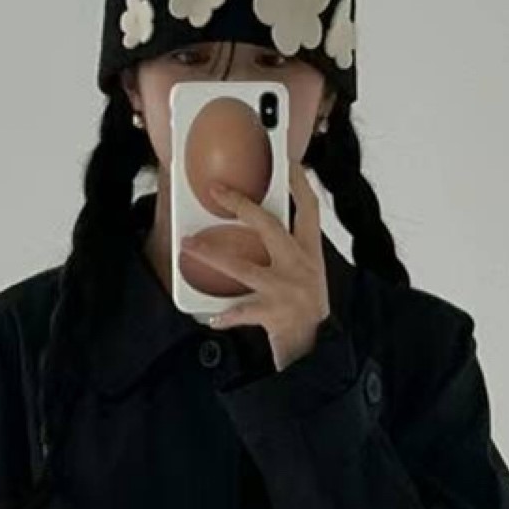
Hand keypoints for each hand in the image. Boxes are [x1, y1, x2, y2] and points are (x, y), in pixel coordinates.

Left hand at [188, 162, 330, 373]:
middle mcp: (300, 266)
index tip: (287, 161)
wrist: (318, 347)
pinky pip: (242, 312)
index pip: (309, 208)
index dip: (299, 182)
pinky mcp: (274, 314)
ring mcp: (286, 290)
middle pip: (269, 226)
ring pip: (244, 267)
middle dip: (241, 205)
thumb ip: (291, 250)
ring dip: (213, 255)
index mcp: (311, 253)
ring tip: (190, 245)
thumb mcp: (309, 273)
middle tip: (216, 191)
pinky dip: (226, 316)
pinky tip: (212, 318)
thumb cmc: (308, 310)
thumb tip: (260, 224)